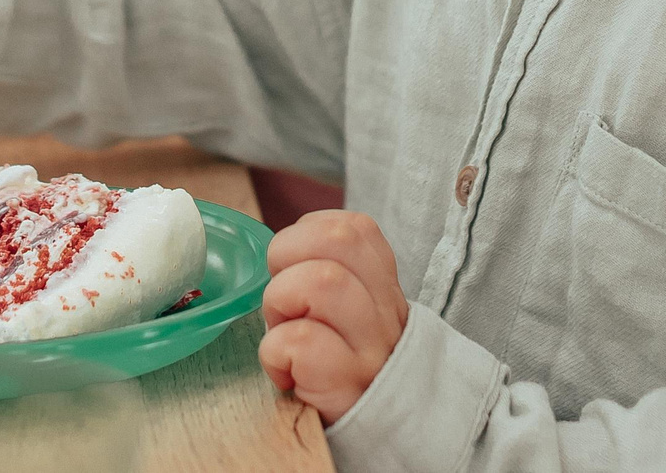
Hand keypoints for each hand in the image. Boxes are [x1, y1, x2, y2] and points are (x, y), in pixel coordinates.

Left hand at [258, 210, 408, 425]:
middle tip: (281, 295)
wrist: (390, 437)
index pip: (353, 227)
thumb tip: (278, 253)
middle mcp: (385, 311)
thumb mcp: (353, 316)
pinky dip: (276, 351)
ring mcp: (369, 349)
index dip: (307, 235)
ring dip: (280, 299)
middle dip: (288, 252)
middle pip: (340, 239)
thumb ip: (329, 276)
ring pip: (321, 281)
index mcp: (383, 286)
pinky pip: (301, 342)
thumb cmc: (348, 368)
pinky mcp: (346, 386)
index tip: (296, 268)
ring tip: (282, 329)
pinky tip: (285, 372)